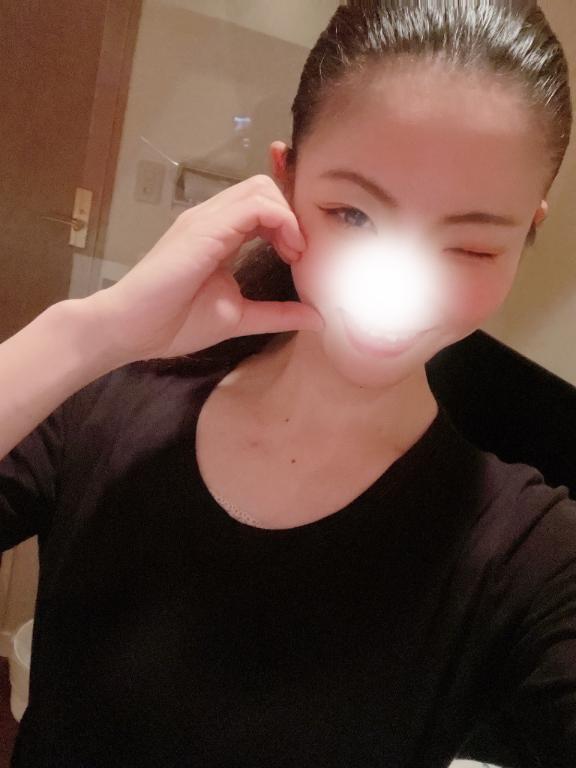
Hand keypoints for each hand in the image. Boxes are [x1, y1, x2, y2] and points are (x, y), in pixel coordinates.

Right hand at [84, 175, 323, 364]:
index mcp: (219, 233)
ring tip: (294, 253)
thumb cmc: (174, 323)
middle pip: (264, 188)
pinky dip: (280, 220)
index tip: (300, 255)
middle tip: (298, 254)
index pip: (260, 203)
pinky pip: (253, 206)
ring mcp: (206, 219)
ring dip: (288, 216)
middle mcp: (212, 218)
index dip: (288, 219)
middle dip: (292, 214)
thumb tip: (316, 317)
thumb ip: (276, 313)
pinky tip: (287, 250)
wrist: (130, 329)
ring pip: (261, 189)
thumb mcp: (239, 317)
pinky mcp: (204, 228)